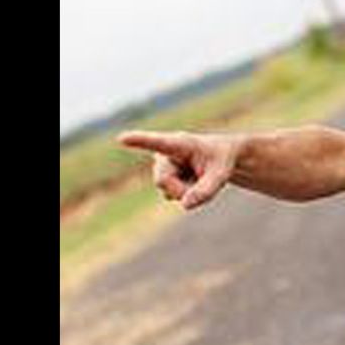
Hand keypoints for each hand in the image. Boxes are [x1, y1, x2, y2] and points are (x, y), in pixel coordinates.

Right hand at [117, 130, 241, 209]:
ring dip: (186, 191)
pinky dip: (185, 194)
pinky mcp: (164, 179)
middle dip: (181, 189)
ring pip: (168, 190)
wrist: (221, 159)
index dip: (139, 141)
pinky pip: (171, 195)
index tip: (122, 138)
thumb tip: (185, 205)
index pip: (158, 143)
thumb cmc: (221, 160)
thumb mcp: (222, 174)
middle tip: (202, 183)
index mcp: (179, 143)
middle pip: (162, 180)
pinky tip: (191, 182)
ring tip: (198, 177)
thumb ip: (207, 190)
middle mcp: (165, 154)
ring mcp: (162, 167)